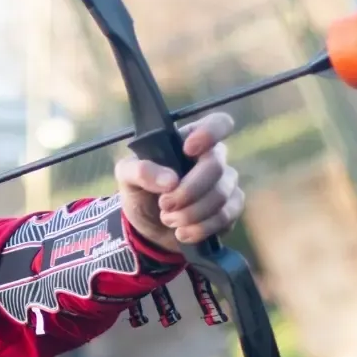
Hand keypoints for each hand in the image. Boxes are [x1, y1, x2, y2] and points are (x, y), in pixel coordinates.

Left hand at [113, 112, 243, 252]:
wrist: (147, 228)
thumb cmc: (140, 191)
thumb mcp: (126, 177)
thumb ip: (139, 170)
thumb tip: (170, 181)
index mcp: (189, 140)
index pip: (218, 123)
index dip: (210, 133)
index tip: (188, 150)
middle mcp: (212, 158)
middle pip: (215, 166)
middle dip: (188, 191)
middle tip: (164, 205)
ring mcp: (224, 183)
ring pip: (221, 195)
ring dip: (191, 213)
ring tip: (167, 219)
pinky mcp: (230, 209)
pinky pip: (226, 216)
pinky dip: (201, 228)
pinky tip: (182, 233)